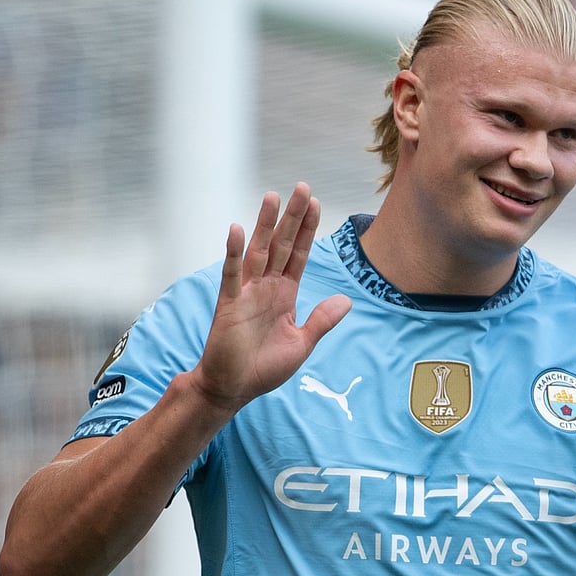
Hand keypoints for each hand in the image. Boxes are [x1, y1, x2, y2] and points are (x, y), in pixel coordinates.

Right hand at [189, 183, 351, 413]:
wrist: (234, 388)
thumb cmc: (265, 368)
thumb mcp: (302, 343)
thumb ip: (322, 320)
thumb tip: (346, 300)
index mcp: (285, 293)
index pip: (299, 254)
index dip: (308, 230)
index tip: (316, 203)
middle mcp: (266, 287)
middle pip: (282, 244)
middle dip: (293, 217)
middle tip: (302, 187)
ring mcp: (247, 292)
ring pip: (258, 251)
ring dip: (264, 224)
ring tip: (272, 196)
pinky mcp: (229, 304)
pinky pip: (232, 274)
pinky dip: (233, 252)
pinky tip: (237, 230)